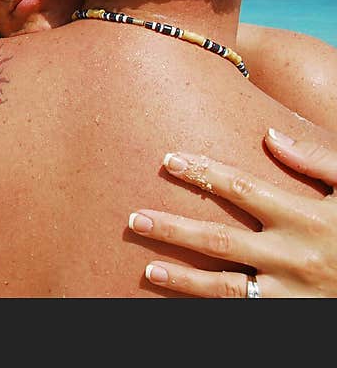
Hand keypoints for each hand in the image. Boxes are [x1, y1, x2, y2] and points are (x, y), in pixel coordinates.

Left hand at [127, 128, 336, 296]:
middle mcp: (295, 257)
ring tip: (148, 268)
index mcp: (307, 218)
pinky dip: (212, 309)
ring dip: (183, 278)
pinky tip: (180, 303)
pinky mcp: (294, 317)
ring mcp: (293, 293)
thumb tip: (269, 135)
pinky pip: (246, 314)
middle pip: (220, 240)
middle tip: (134, 219)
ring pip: (226, 287)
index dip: (202, 173)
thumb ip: (317, 161)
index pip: (241, 189)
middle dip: (174, 229)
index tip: (168, 160)